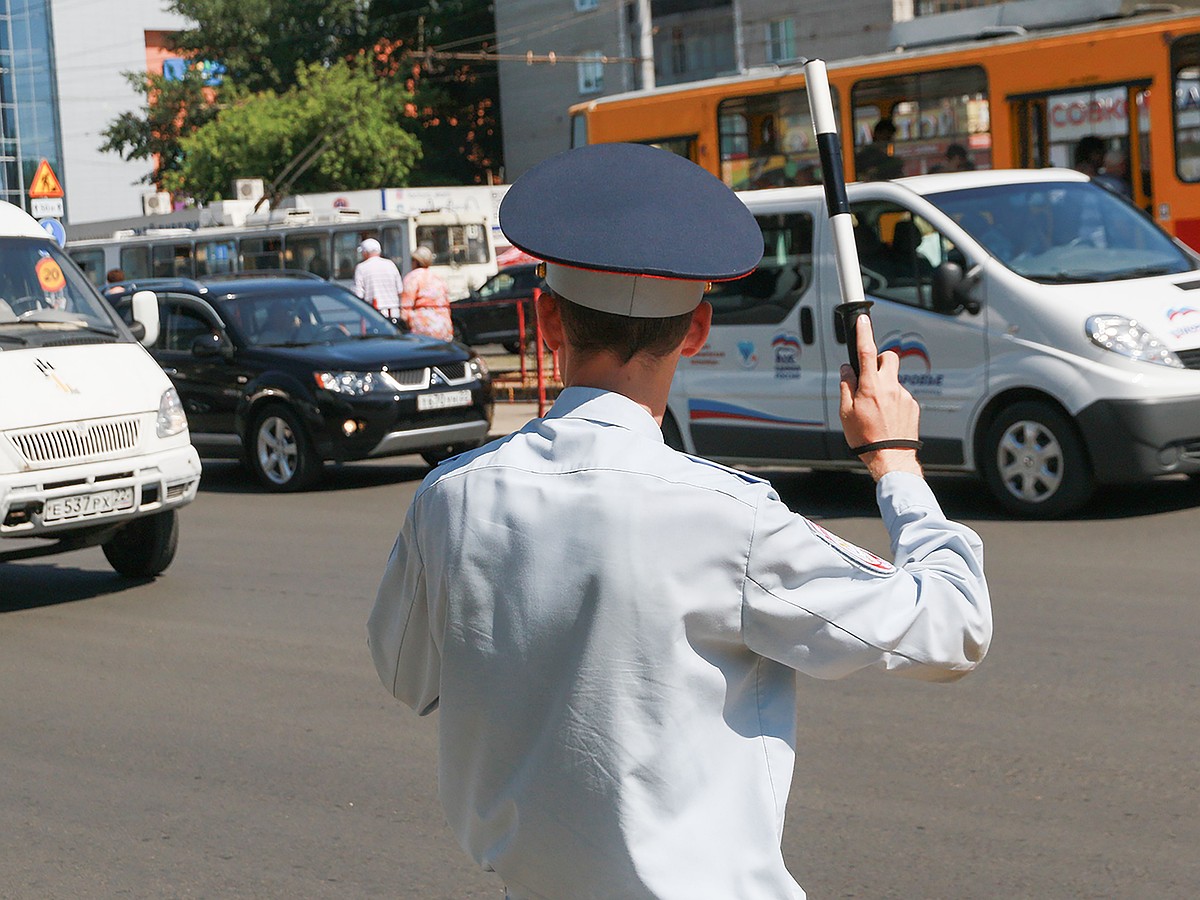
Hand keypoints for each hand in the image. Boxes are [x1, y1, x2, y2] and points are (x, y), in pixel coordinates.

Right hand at [838, 314, 922, 480]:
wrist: (891, 457)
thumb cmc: (866, 437)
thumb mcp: (846, 413)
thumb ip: (846, 386)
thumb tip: (847, 370)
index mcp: (871, 386)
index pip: (867, 352)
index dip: (863, 333)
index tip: (862, 320)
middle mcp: (890, 386)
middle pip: (889, 358)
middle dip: (880, 360)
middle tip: (871, 375)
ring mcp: (904, 395)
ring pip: (894, 379)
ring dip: (885, 387)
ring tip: (878, 410)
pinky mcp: (913, 405)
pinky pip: (901, 395)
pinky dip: (894, 401)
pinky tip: (888, 418)